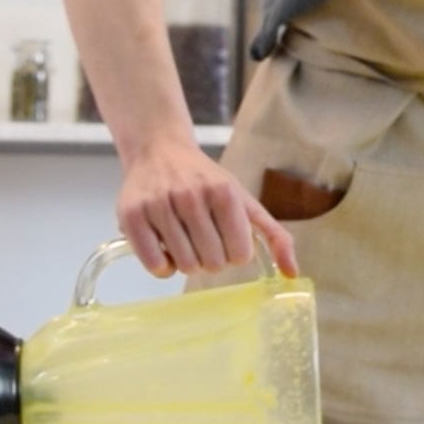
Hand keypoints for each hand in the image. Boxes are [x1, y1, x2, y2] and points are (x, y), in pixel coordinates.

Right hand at [116, 141, 297, 279]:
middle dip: (211, 260)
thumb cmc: (205, 180)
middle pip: (212, 262)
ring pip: (184, 265)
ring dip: (187, 263)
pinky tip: (166, 251)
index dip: (234, 254)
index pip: (240, 254)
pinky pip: (155, 265)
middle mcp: (191, 195)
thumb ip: (273, 235)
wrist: (158, 150)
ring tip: (184, 242)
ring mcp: (159, 204)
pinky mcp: (131, 215)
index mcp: (224, 192)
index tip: (226, 241)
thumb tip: (293, 273)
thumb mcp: (244, 200)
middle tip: (203, 242)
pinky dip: (163, 268)